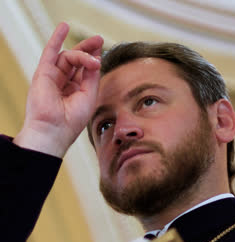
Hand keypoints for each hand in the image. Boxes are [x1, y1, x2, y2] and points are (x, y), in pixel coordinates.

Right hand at [14, 23, 102, 156]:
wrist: (54, 130)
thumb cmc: (71, 121)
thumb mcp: (89, 96)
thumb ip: (92, 76)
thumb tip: (96, 58)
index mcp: (74, 92)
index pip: (84, 70)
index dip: (93, 59)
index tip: (102, 52)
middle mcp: (63, 84)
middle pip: (75, 60)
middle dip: (88, 49)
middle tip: (99, 40)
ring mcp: (52, 78)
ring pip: (68, 57)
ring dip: (81, 54)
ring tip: (92, 59)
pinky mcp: (43, 74)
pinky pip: (49, 52)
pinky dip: (56, 38)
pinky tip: (64, 27)